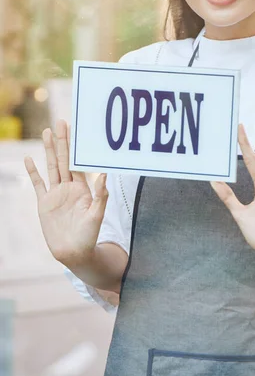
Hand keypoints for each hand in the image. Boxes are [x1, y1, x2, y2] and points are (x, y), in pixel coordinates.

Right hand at [24, 119, 108, 266]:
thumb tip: (105, 176)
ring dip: (49, 151)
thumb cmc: (89, 235)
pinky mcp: (44, 203)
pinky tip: (29, 159)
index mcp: (82, 188)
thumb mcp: (97, 215)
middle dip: (63, 142)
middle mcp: (69, 187)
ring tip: (47, 133)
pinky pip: (38, 184)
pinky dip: (33, 172)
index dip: (76, 147)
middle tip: (61, 122)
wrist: (74, 253)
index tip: (76, 130)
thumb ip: (101, 196)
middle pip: (64, 159)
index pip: (78, 162)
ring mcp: (56, 194)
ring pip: (51, 167)